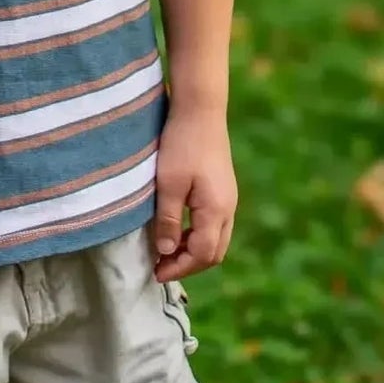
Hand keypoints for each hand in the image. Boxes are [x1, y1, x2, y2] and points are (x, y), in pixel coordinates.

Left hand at [151, 106, 236, 283]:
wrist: (201, 110)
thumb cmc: (182, 144)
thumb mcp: (168, 184)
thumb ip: (167, 220)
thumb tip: (165, 251)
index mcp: (216, 211)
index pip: (202, 255)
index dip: (179, 268)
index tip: (155, 272)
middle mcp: (228, 209)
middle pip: (213, 252)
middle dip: (188, 264)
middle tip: (160, 266)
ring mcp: (228, 199)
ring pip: (216, 239)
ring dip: (192, 250)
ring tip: (165, 250)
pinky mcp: (222, 189)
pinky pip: (214, 224)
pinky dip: (196, 235)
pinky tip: (177, 228)